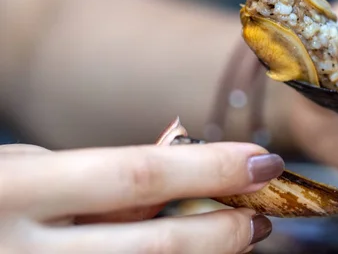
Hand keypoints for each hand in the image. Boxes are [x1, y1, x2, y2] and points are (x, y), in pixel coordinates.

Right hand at [0, 142, 282, 252]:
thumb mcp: (30, 169)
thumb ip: (104, 173)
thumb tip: (183, 145)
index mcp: (15, 192)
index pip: (137, 176)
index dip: (210, 169)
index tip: (262, 161)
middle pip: (155, 249)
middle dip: (222, 233)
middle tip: (261, 217)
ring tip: (235, 239)